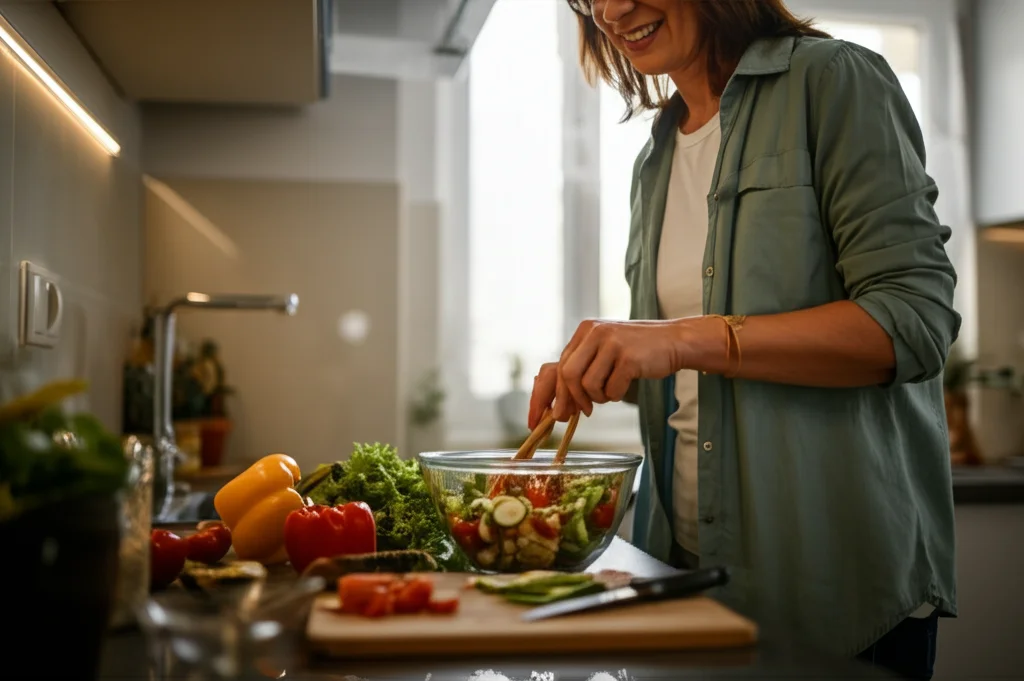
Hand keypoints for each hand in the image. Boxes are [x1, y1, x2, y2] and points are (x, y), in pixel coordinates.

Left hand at [529, 319, 693, 426]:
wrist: (673, 341)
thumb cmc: (636, 352)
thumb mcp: (604, 352)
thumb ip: (582, 370)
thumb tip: (557, 408)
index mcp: (585, 330)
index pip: (559, 366)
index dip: (553, 395)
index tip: (548, 416)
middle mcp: (595, 332)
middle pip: (569, 375)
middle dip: (572, 400)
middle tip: (582, 413)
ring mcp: (612, 343)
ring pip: (588, 385)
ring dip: (598, 397)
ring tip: (610, 392)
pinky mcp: (629, 357)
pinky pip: (612, 389)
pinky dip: (616, 395)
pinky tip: (624, 386)